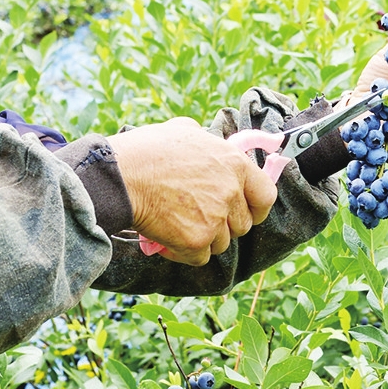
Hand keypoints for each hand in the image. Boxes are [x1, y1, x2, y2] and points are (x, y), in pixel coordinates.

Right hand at [107, 118, 276, 265]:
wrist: (121, 176)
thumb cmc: (146, 151)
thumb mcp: (184, 130)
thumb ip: (205, 141)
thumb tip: (205, 140)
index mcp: (234, 163)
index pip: (266, 195)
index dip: (257, 208)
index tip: (246, 212)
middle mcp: (231, 192)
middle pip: (242, 225)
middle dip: (222, 225)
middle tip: (197, 218)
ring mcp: (216, 218)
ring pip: (221, 244)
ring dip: (202, 239)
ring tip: (177, 225)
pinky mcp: (197, 241)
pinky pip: (200, 258)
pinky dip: (184, 253)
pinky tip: (167, 239)